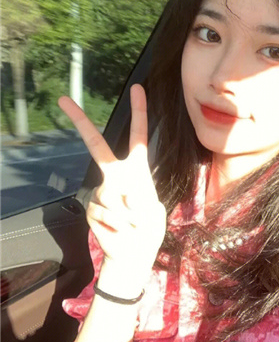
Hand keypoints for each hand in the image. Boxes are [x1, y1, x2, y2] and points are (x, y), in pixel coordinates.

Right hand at [58, 84, 165, 274]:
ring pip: (110, 193)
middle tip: (64, 100)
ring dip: (126, 213)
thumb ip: (138, 199)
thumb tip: (120, 197)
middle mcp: (116, 175)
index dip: (139, 112)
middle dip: (81, 123)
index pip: (138, 135)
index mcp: (136, 169)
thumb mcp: (152, 210)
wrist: (134, 254)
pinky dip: (116, 224)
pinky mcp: (91, 208)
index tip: (137, 88)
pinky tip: (119, 229)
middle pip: (97, 146)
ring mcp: (101, 190)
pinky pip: (102, 211)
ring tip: (132, 223)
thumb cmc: (147, 228)